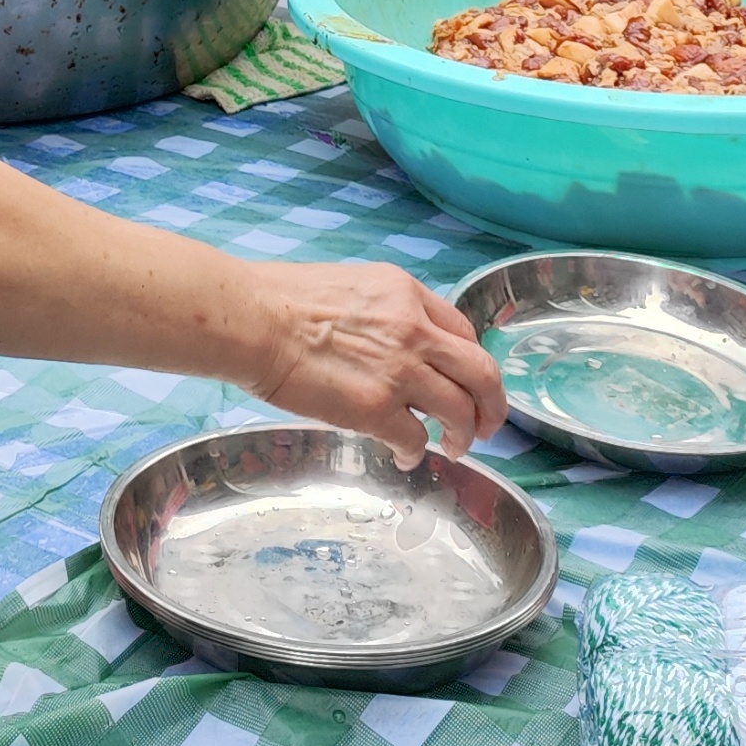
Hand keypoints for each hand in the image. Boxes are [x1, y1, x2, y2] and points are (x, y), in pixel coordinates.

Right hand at [242, 263, 507, 466]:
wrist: (252, 320)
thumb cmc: (280, 299)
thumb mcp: (349, 287)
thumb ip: (381, 314)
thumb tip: (387, 345)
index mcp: (406, 293)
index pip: (463, 331)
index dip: (470, 362)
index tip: (468, 381)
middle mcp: (414, 330)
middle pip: (481, 372)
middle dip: (492, 405)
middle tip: (487, 426)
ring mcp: (399, 371)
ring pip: (460, 411)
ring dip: (464, 436)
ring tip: (455, 448)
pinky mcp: (377, 410)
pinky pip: (416, 441)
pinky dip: (416, 454)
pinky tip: (405, 458)